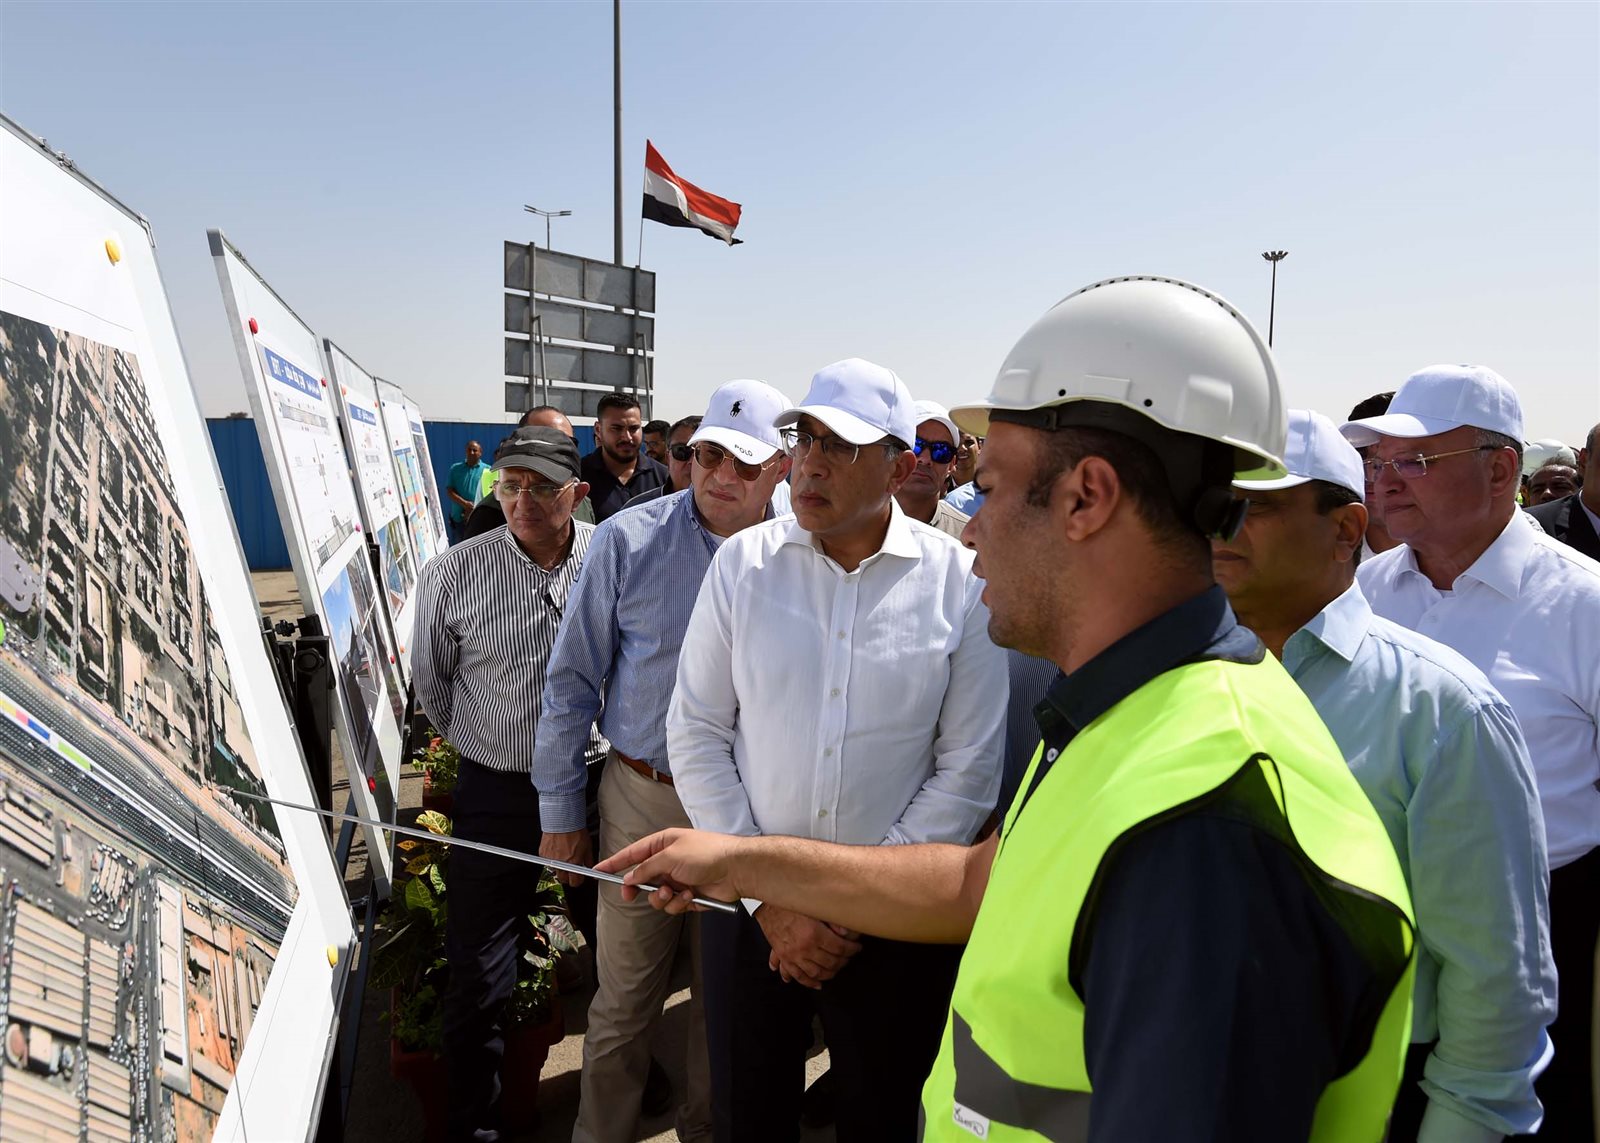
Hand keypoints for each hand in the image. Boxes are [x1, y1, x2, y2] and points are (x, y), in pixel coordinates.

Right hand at [539, 829, 592, 887]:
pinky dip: (552, 859)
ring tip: (564, 856)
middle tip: (572, 868)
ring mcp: (551, 860)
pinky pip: (547, 862)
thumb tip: (589, 867)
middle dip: (568, 876)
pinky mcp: (543, 855)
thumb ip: (588, 860)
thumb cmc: (575, 831)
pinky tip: (557, 850)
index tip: (579, 877)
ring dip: (560, 867)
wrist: (562, 821)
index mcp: (573, 864)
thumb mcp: (588, 846)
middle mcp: (561, 864)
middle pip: (563, 879)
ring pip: (555, 871)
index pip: (575, 882)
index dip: (578, 880)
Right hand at [595, 828, 742, 912]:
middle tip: (629, 895)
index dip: (615, 862)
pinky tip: (691, 895)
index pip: (633, 853)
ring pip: (656, 897)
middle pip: (642, 879)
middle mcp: (669, 862)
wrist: (736, 869)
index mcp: (664, 844)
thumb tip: (630, 878)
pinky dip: (680, 902)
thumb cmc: (706, 853)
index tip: (598, 870)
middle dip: (637, 888)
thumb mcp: (670, 855)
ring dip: (663, 897)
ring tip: (675, 891)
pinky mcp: (689, 896)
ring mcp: (679, 880)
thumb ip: (646, 868)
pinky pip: (673, 905)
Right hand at [756, 905, 861, 989]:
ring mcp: (793, 955)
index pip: (841, 948)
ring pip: (816, 973)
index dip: (852, 949)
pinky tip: (817, 983)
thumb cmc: (791, 903)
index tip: (857, 948)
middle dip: (844, 962)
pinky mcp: (784, 957)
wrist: (767, 905)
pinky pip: (798, 975)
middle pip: (831, 963)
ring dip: (829, 974)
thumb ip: (832, 920)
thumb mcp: (815, 906)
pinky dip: (808, 982)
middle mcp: (804, 947)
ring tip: (837, 969)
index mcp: (814, 933)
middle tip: (849, 958)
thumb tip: (848, 932)